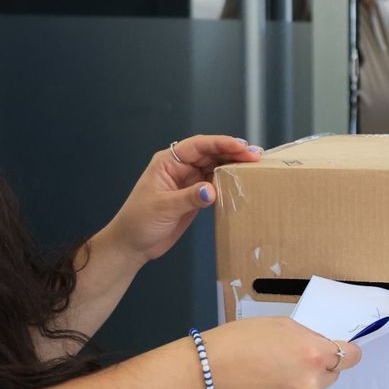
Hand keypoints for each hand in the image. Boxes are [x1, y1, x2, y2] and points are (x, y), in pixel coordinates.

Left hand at [101, 135, 260, 262]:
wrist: (132, 245)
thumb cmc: (138, 222)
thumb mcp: (163, 208)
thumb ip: (188, 198)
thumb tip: (211, 190)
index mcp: (168, 162)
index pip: (197, 146)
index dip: (220, 143)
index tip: (241, 146)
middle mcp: (180, 168)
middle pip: (210, 154)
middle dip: (233, 152)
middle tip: (256, 156)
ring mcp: (188, 181)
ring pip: (215, 167)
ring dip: (234, 165)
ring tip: (255, 166)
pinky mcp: (194, 196)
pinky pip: (216, 183)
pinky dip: (229, 182)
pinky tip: (242, 181)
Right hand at [200, 318, 360, 388]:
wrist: (209, 372)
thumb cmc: (240, 341)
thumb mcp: (281, 325)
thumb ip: (309, 337)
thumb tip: (323, 347)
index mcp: (314, 353)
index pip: (351, 357)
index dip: (347, 352)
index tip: (342, 351)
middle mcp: (312, 380)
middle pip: (334, 373)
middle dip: (321, 364)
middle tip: (293, 356)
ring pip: (315, 388)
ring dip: (304, 379)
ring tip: (274, 370)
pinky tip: (268, 383)